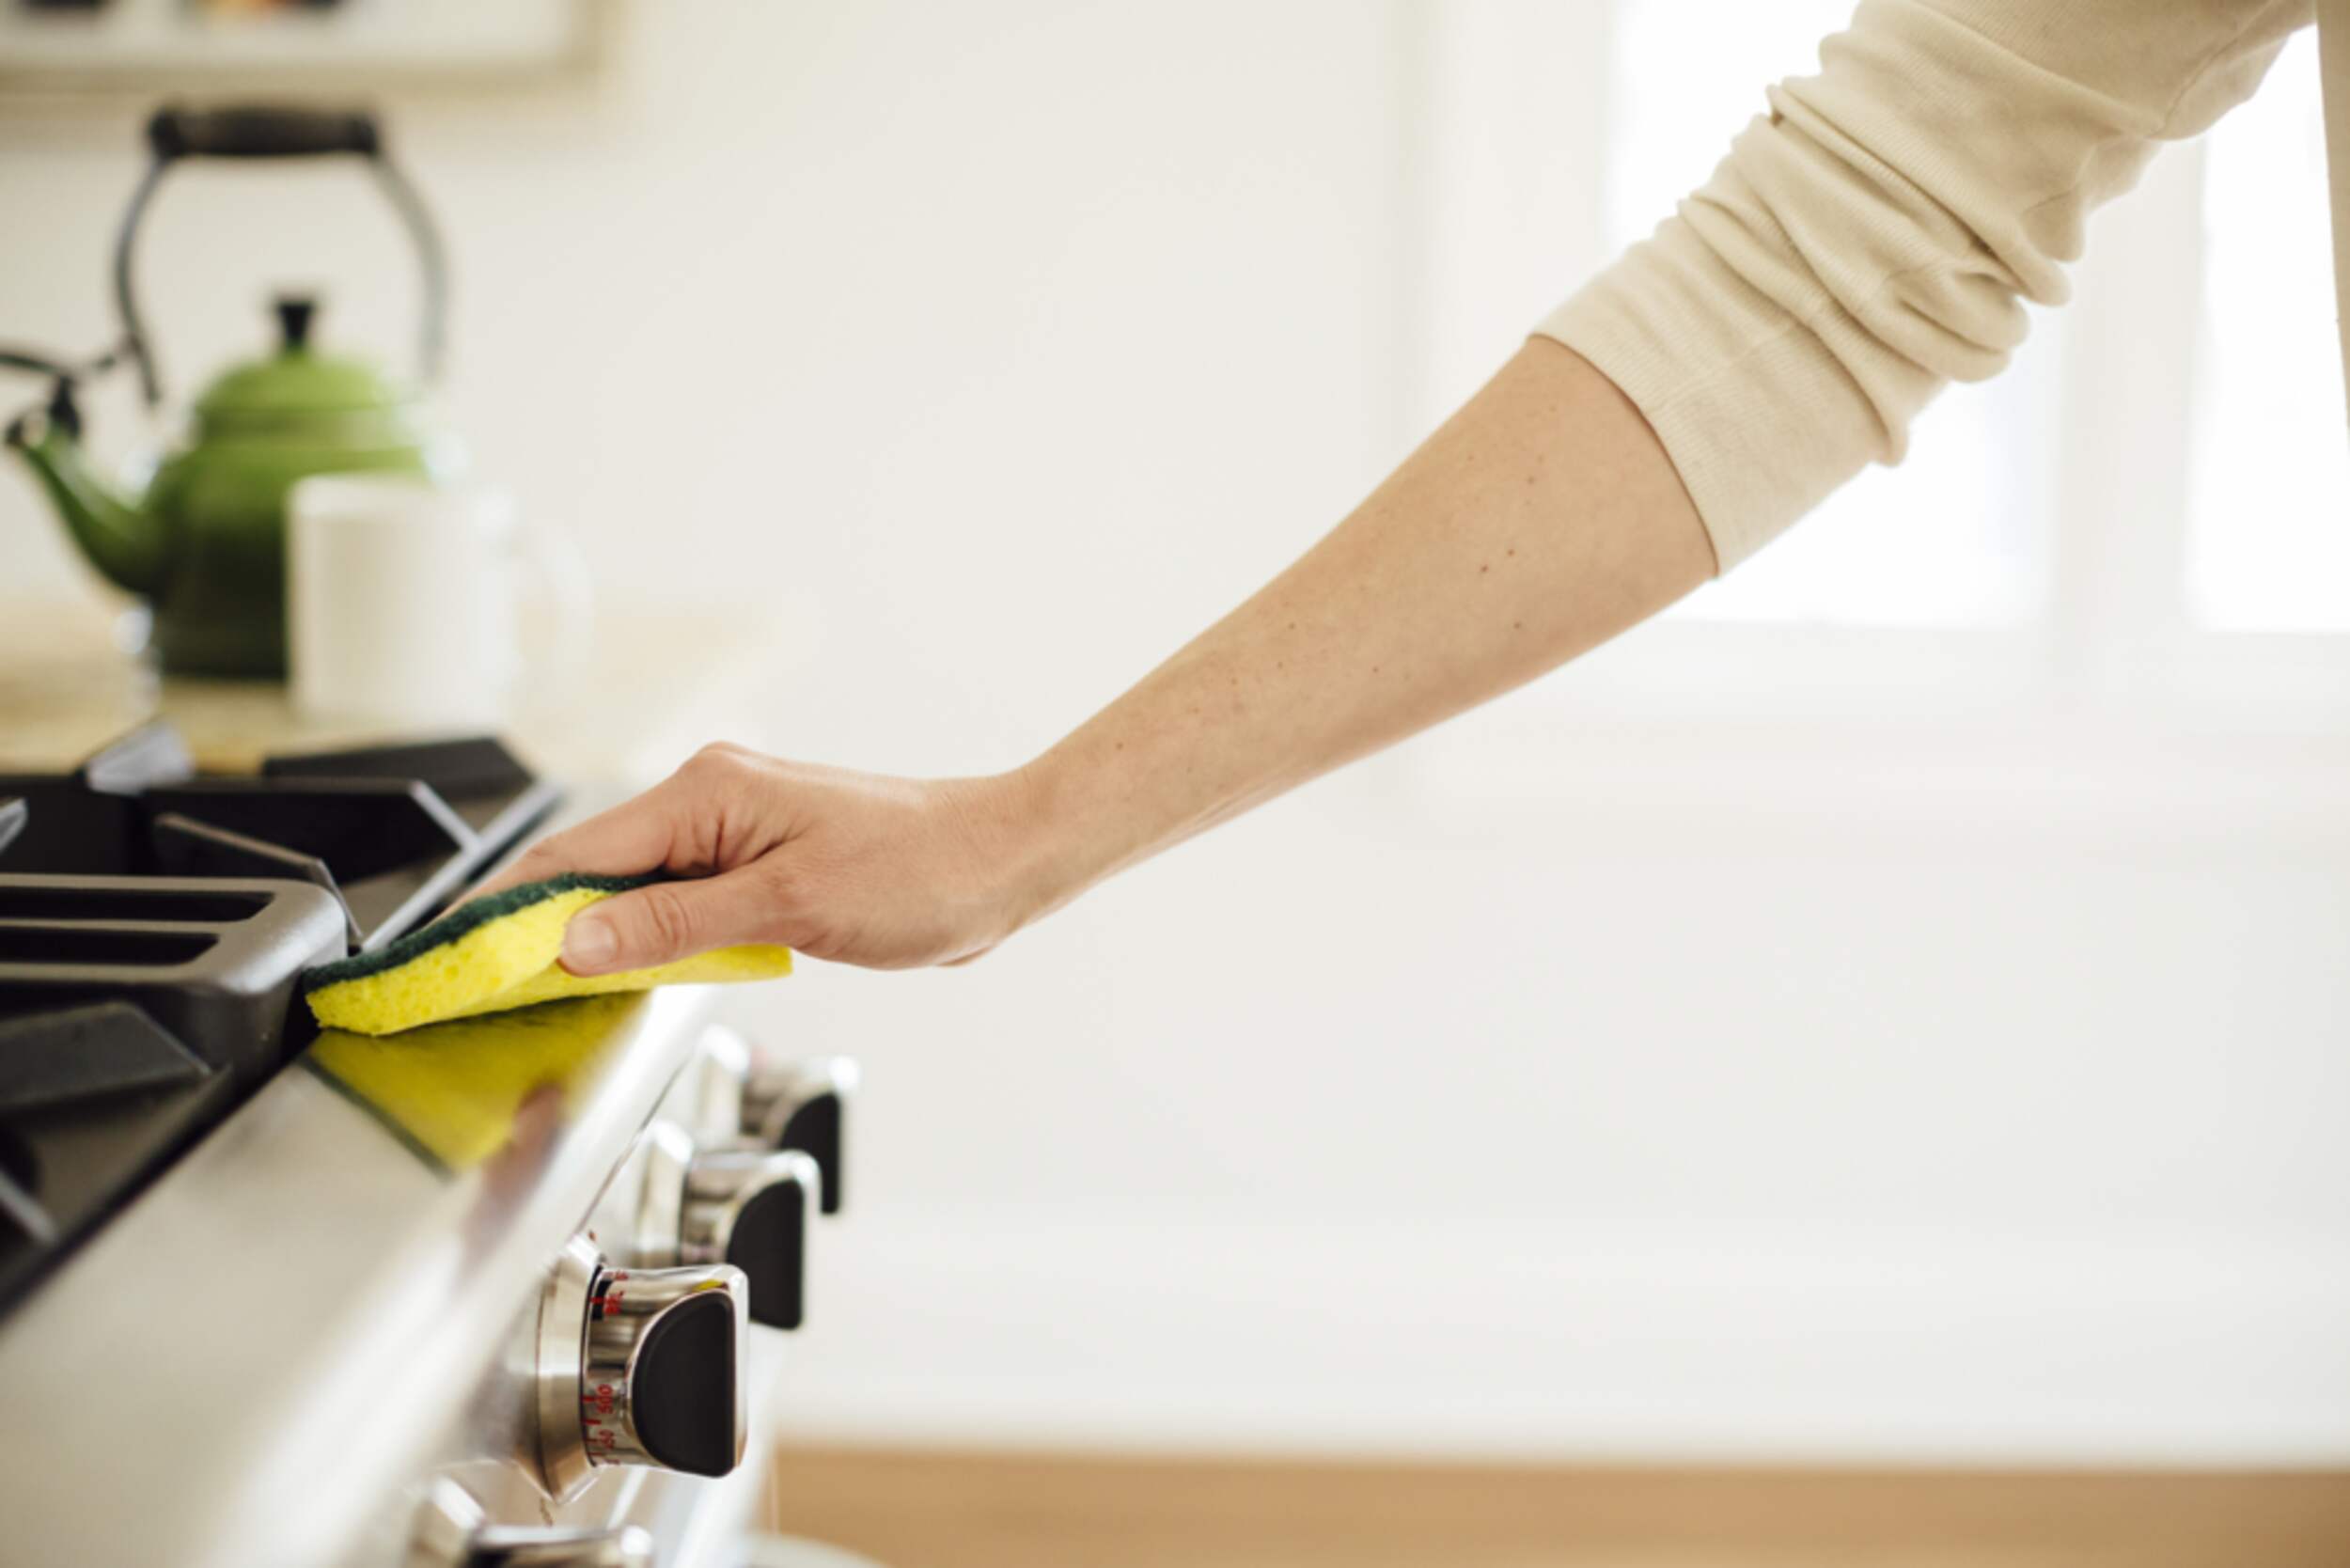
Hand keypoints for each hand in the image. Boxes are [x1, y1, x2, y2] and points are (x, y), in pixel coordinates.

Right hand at [468, 744, 1054, 973]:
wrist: (1000, 864)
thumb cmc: (921, 870)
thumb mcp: (789, 905)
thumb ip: (676, 924)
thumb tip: (578, 938)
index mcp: (706, 792)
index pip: (574, 854)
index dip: (508, 909)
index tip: (456, 956)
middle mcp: (709, 801)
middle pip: (590, 872)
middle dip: (533, 929)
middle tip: (475, 991)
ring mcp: (732, 835)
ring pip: (629, 891)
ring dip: (586, 939)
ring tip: (525, 993)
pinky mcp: (756, 868)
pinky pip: (674, 904)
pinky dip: (640, 941)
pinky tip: (615, 976)